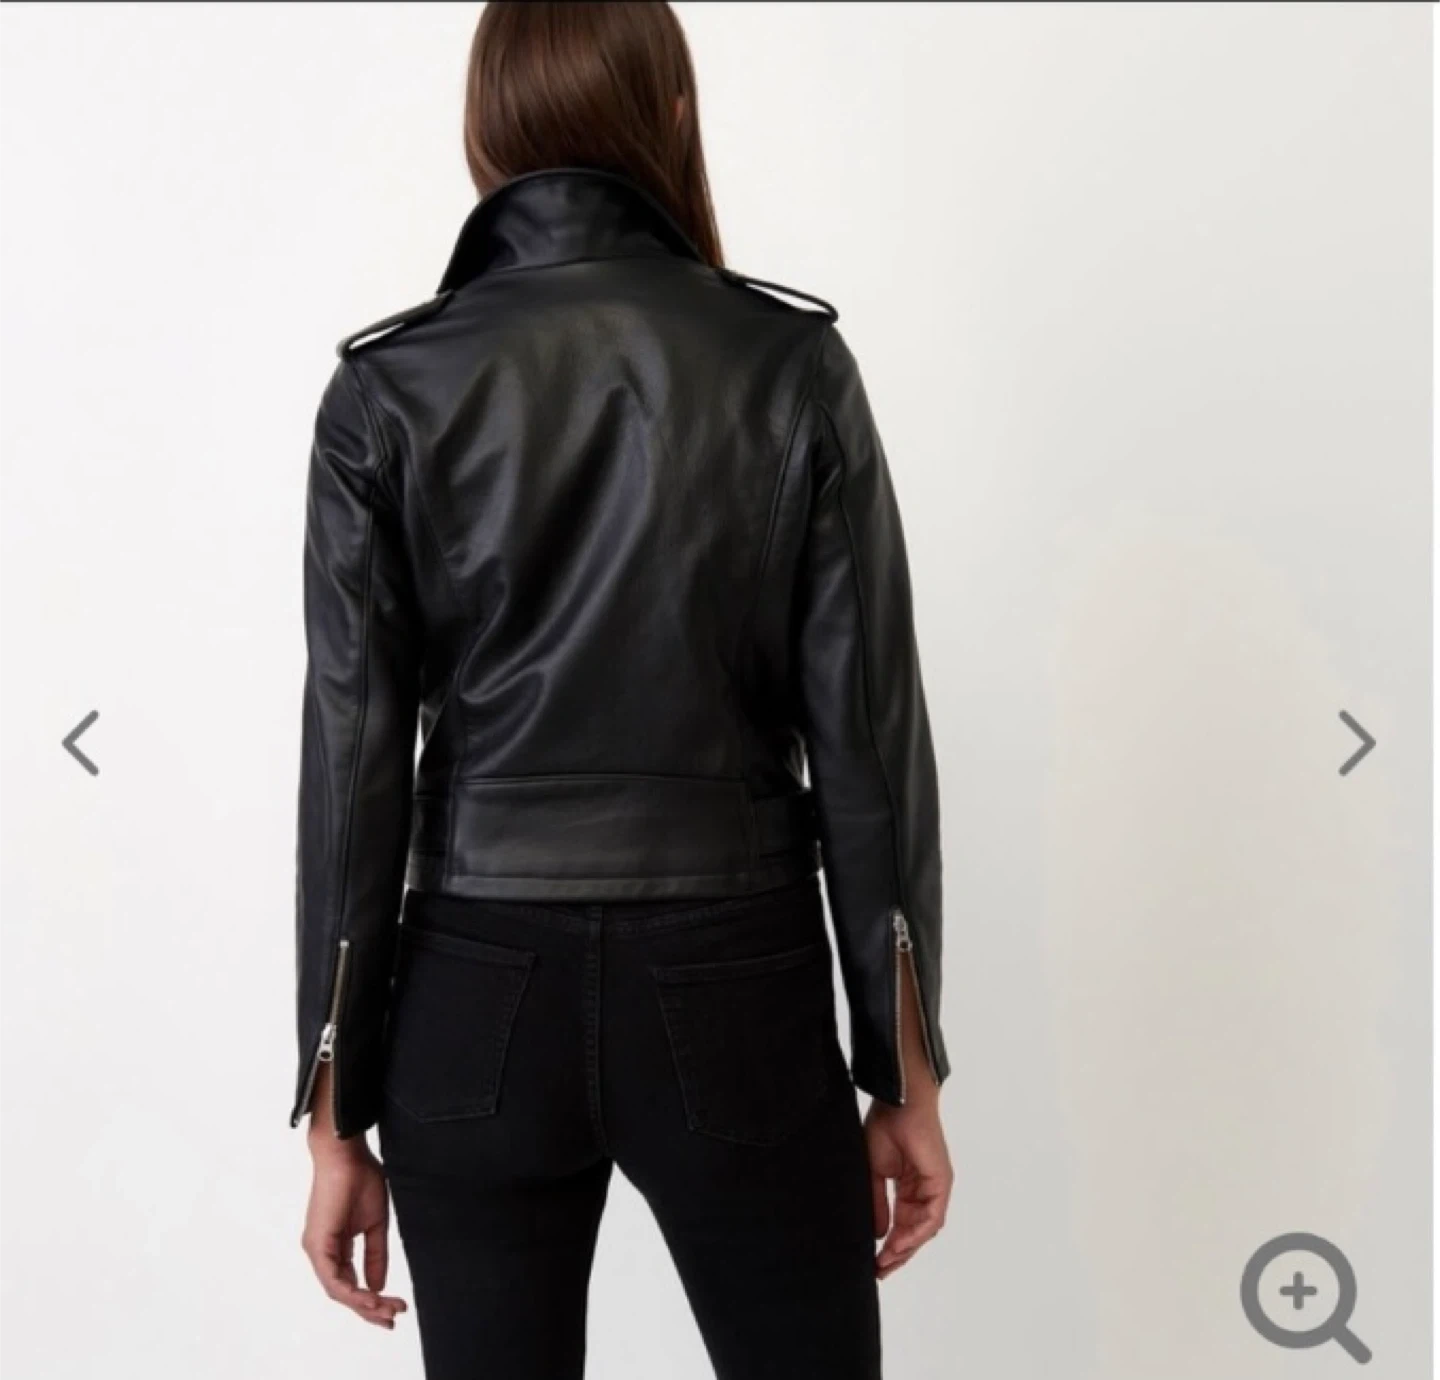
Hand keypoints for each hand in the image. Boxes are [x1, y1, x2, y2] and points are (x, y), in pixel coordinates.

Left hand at [301, 1131, 408, 1327]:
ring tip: (387, 1311)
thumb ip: (375, 1255)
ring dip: (363, 1304)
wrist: (347, 1154)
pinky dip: (352, 1292)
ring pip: (338, 1291)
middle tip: (393, 1319)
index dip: (372, 1298)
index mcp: (335, 1246)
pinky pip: (333, 1279)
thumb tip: (378, 1285)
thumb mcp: (375, 1224)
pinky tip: (371, 1297)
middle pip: (344, 1292)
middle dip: (369, 1309)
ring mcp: (317, 1249)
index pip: (351, 1282)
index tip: (397, 1306)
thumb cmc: (361, 1178)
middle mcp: (323, 1252)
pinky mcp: (318, 1244)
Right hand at [865, 1091, 952, 1279]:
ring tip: (887, 1260)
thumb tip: (879, 1234)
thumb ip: (879, 1204)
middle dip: (898, 1253)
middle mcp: (924, 1190)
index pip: (901, 1224)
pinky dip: (917, 1232)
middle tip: (880, 1270)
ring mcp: (934, 1187)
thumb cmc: (885, 1128)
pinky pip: (933, 1216)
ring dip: (906, 1247)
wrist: (897, 1104)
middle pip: (914, 1231)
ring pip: (925, 1228)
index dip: (889, 1245)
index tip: (874, 1262)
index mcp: (909, 1187)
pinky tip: (900, 1243)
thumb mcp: (875, 1173)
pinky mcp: (941, 1183)